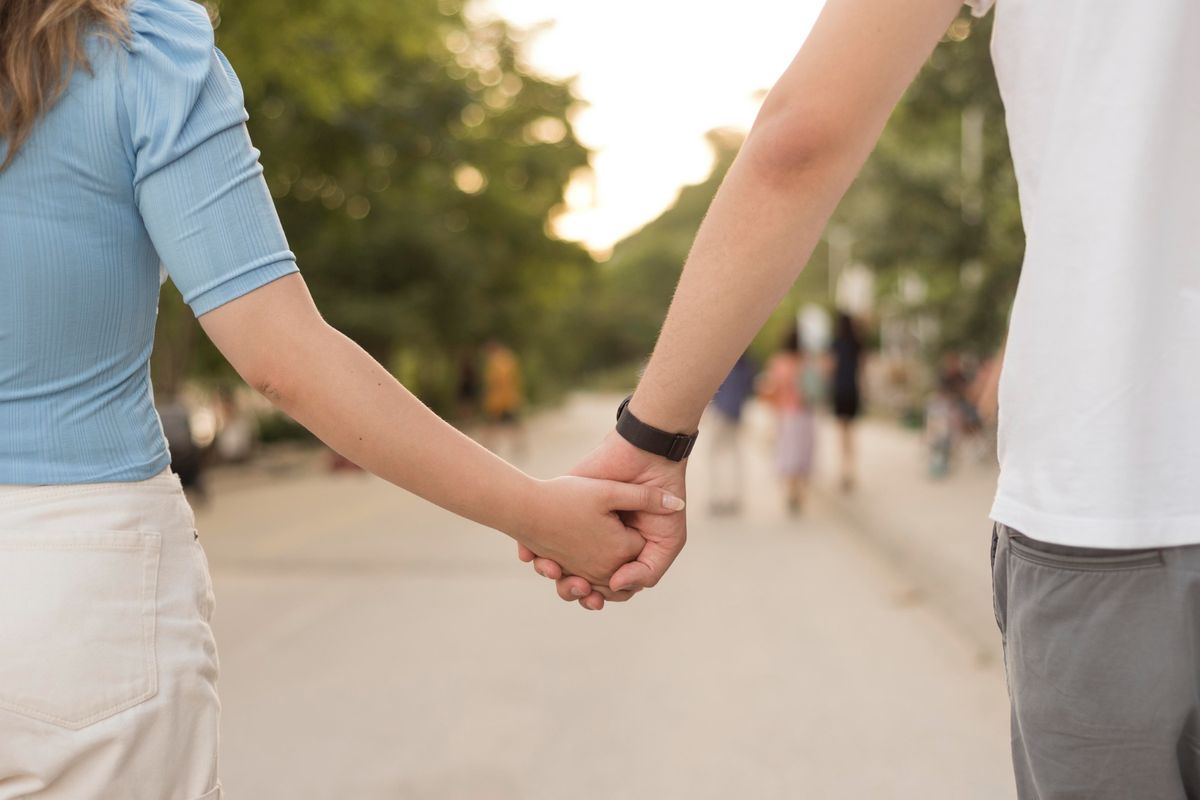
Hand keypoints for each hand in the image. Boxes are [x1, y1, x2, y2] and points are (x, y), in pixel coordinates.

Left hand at [518, 430, 687, 609]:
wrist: (648, 458)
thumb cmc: (662, 501)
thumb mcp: (666, 542)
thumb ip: (648, 570)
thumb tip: (617, 585)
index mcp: (617, 556)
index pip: (600, 589)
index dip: (594, 598)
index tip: (594, 599)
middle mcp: (593, 544)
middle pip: (573, 581)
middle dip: (570, 589)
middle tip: (576, 587)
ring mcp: (574, 527)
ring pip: (552, 565)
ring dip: (550, 574)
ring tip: (555, 571)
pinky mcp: (558, 506)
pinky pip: (534, 538)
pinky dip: (530, 552)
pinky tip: (534, 556)